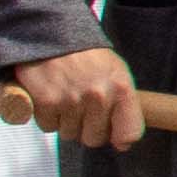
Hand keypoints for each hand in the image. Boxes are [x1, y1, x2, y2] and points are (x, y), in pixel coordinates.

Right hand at [6, 46, 142, 147]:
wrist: (50, 33)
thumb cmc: (85, 55)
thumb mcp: (115, 71)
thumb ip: (124, 105)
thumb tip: (123, 144)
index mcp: (122, 88)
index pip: (130, 132)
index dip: (119, 137)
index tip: (112, 133)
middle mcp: (99, 95)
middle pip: (94, 139)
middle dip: (86, 128)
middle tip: (80, 106)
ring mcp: (72, 99)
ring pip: (69, 134)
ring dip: (64, 121)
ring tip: (64, 96)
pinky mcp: (47, 101)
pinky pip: (47, 126)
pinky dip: (45, 116)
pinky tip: (48, 95)